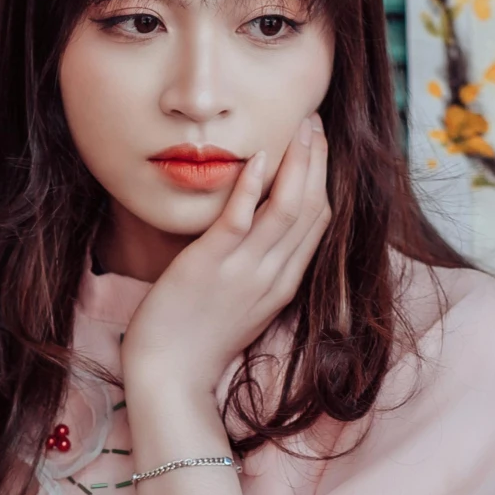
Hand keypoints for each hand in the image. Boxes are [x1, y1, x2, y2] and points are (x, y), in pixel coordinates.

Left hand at [120, 116, 329, 398]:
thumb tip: (258, 230)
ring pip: (287, 210)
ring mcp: (244, 272)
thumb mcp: (243, 301)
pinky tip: (259, 158)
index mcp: (284, 282)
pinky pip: (239, 222)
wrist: (170, 375)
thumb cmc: (197, 338)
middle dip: (318, 160)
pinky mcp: (210, 267)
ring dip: (298, 163)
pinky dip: (252, 189)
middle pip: (312, 209)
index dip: (324, 178)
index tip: (319, 144)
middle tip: (315, 120)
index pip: (319, 222)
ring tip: (300, 126)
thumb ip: (258, 266)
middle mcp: (274, 275)